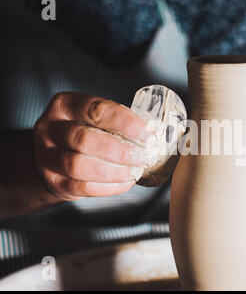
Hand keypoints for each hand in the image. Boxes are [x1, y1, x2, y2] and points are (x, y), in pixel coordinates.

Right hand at [33, 92, 155, 200]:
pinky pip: (82, 187)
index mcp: (65, 106)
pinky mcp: (53, 181)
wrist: (52, 157)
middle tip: (142, 156)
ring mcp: (47, 157)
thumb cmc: (81, 132)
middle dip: (119, 151)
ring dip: (113, 171)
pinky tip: (124, 182)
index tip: (146, 134)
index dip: (125, 122)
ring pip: (79, 166)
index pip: (96, 110)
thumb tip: (149, 135)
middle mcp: (50, 129)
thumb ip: (115, 122)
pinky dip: (108, 187)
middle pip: (84, 140)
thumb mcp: (92, 118)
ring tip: (133, 171)